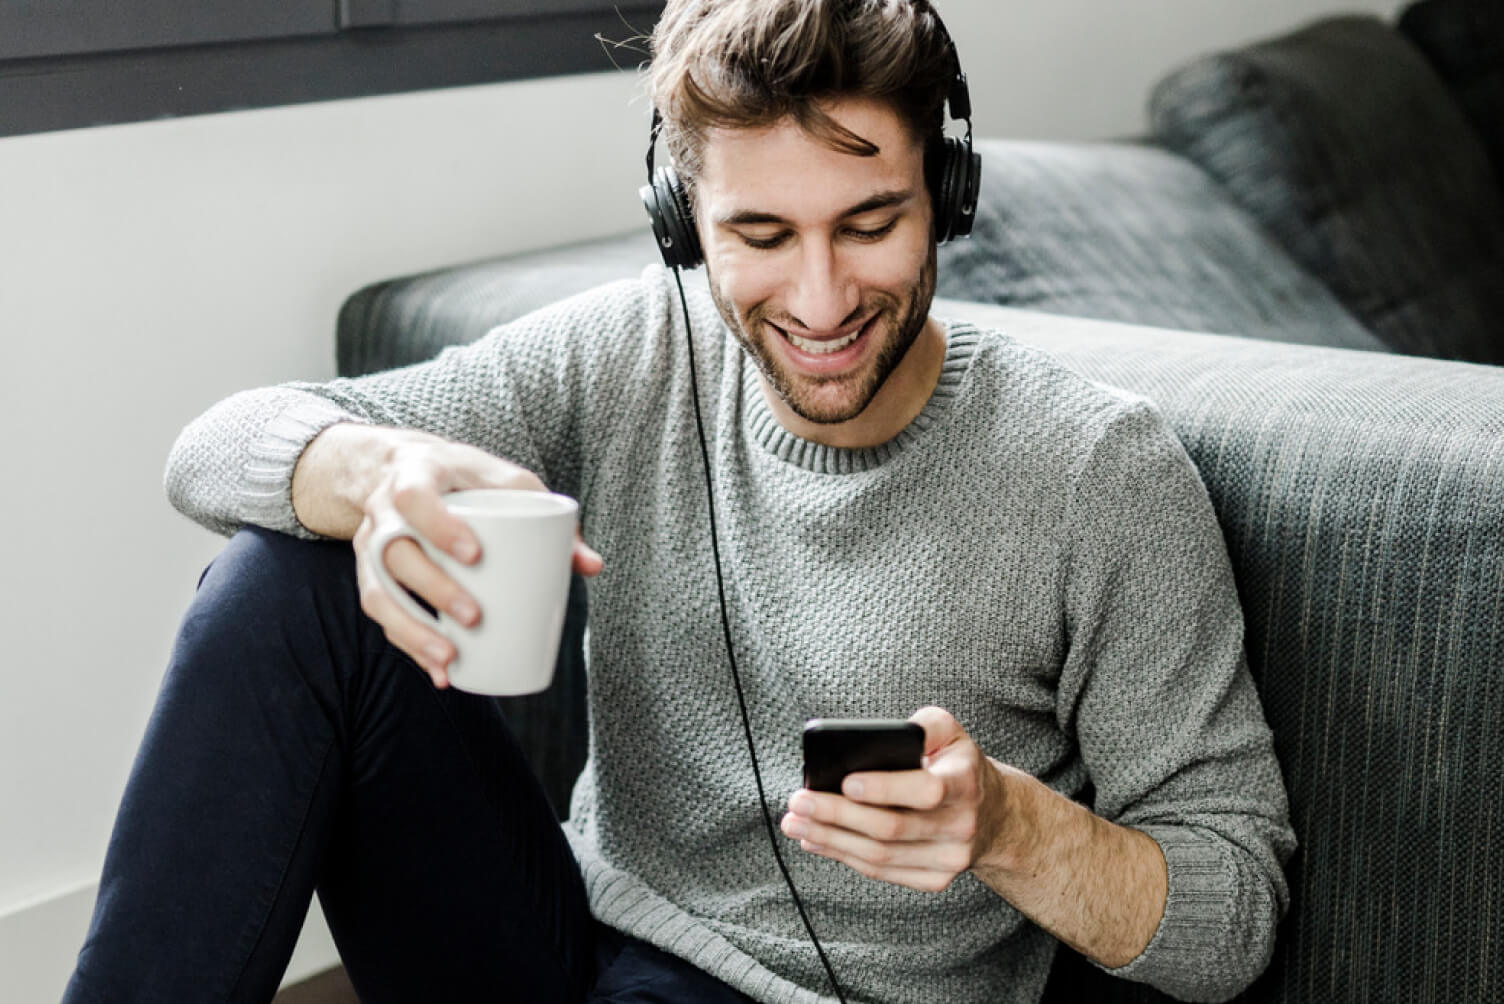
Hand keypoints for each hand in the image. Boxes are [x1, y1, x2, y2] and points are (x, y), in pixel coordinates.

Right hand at [343, 428, 602, 687]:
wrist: (407, 467)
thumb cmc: (469, 477)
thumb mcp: (510, 483)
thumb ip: (549, 519)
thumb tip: (592, 567)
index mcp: (416, 473)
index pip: (414, 497)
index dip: (438, 526)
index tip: (474, 555)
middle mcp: (382, 510)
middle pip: (394, 552)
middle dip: (432, 589)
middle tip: (473, 616)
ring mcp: (369, 543)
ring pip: (378, 591)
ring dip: (411, 630)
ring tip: (449, 657)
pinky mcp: (371, 573)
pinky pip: (380, 613)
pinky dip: (408, 645)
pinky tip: (439, 671)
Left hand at [780, 706, 1008, 891]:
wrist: (994, 815)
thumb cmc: (957, 765)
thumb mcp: (951, 733)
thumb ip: (922, 724)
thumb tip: (878, 735)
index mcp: (965, 783)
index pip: (926, 790)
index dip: (884, 788)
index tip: (844, 782)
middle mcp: (961, 825)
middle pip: (890, 828)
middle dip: (836, 815)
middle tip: (798, 801)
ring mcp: (950, 859)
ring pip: (880, 856)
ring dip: (831, 839)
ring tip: (795, 822)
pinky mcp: (936, 879)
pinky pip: (882, 872)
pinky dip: (844, 857)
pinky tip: (817, 840)